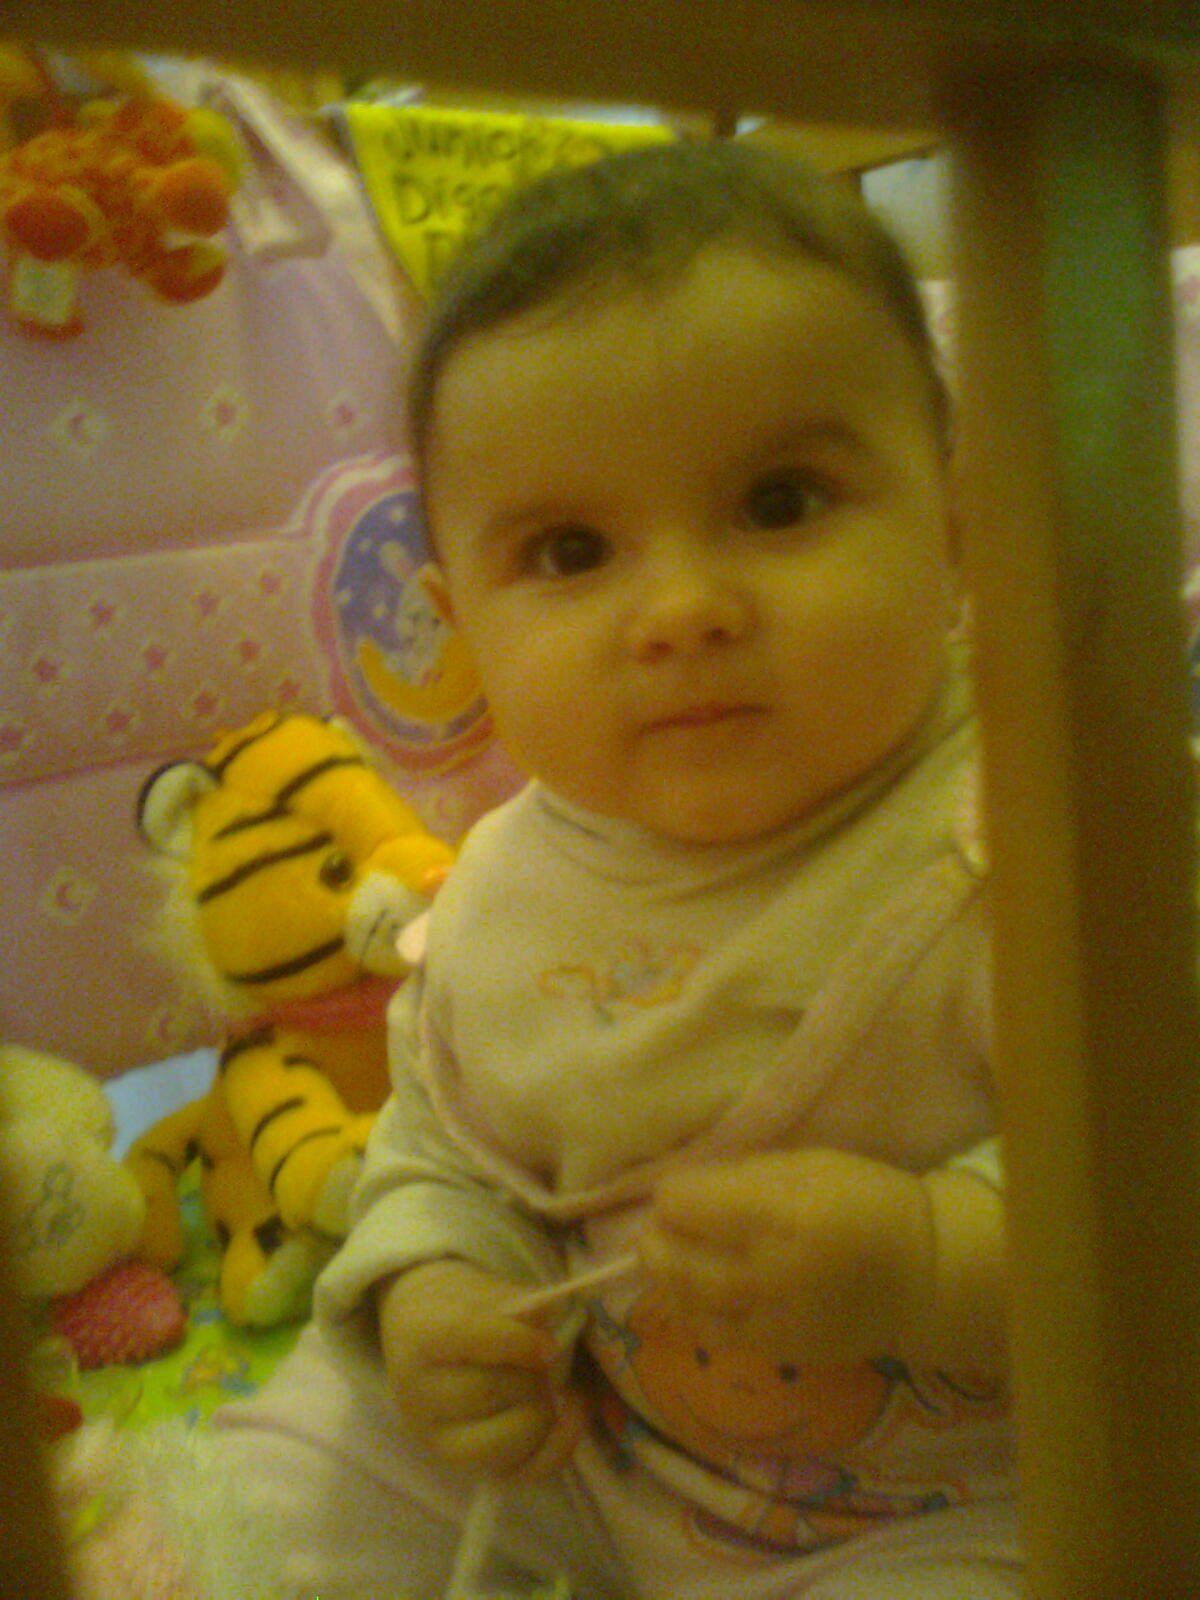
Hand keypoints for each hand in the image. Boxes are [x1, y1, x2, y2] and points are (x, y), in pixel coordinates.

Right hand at [379, 1260, 586, 1478]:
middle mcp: (419, 1396)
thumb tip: (552, 1321)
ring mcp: (439, 1440)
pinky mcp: (468, 1469)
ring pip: (502, 1443)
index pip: (466, 1339)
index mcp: (421, 1336)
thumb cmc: (464, 1308)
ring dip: (544, 1415)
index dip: (516, 1343)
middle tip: (551, 1363)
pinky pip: (521, 1473)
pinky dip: (557, 1448)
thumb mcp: (486, 1292)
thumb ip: (521, 1307)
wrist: (426, 1336)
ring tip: (556, 1389)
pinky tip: (569, 1415)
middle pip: (487, 1392)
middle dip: (533, 1378)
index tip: (550, 1346)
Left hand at [637, 1148, 936, 1366]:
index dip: (674, 1196)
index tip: (678, 1192)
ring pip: (689, 1303)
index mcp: (783, 1210)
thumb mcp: (808, 1165)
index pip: (688, 1205)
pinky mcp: (780, 1352)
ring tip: (663, 1259)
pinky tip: (689, 1293)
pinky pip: (715, 1334)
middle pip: (678, 1258)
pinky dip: (691, 1312)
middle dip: (654, 1240)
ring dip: (665, 1278)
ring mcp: (774, 1318)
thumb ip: (743, 1178)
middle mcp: (772, 1269)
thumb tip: (683, 1193)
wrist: (923, 1276)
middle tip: (652, 1229)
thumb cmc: (866, 1202)